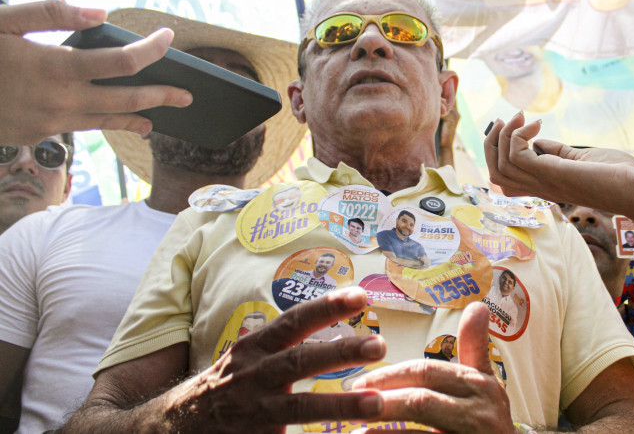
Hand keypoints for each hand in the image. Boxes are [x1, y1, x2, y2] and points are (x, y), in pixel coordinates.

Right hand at [0, 0, 192, 144]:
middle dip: (161, 95)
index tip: (168, 38)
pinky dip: (106, 122)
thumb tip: (99, 12)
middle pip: (127, 100)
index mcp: (56, 67)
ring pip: (108, 121)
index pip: (122, 62)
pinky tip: (120, 120)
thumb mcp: (2, 21)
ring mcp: (53, 121)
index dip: (151, 50)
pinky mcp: (43, 133)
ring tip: (159, 118)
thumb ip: (51, 15)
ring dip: (138, 117)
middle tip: (188, 96)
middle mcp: (61, 99)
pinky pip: (85, 127)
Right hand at [164, 288, 385, 432]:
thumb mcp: (248, 356)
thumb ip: (286, 343)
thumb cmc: (225, 386)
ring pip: (298, 409)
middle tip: (379, 346)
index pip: (293, 322)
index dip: (325, 307)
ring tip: (376, 405)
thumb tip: (336, 313)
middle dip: (339, 353)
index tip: (361, 295)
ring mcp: (251, 413)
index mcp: (254, 348)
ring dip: (338, 406)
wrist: (170, 427)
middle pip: (299, 361)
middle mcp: (252, 376)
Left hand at [351, 302, 513, 432]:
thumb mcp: (486, 384)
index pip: (428, 372)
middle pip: (421, 400)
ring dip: (384, 431)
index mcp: (480, 385)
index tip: (360, 381)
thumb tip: (478, 304)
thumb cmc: (488, 423)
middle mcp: (480, 411)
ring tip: (355, 431)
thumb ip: (474, 347)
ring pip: (420, 430)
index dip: (391, 375)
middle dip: (382, 400)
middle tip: (351, 403)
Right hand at [483, 112, 633, 212]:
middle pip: (495, 175)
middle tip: (506, 120)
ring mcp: (543, 183)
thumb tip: (538, 141)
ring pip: (499, 167)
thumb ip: (558, 152)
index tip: (513, 126)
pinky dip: (519, 136)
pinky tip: (537, 124)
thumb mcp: (580, 158)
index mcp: (544, 186)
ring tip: (520, 117)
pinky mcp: (550, 173)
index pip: (505, 179)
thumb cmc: (618, 175)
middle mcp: (539, 188)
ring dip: (504, 136)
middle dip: (492, 144)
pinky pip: (516, 156)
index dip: (498, 152)